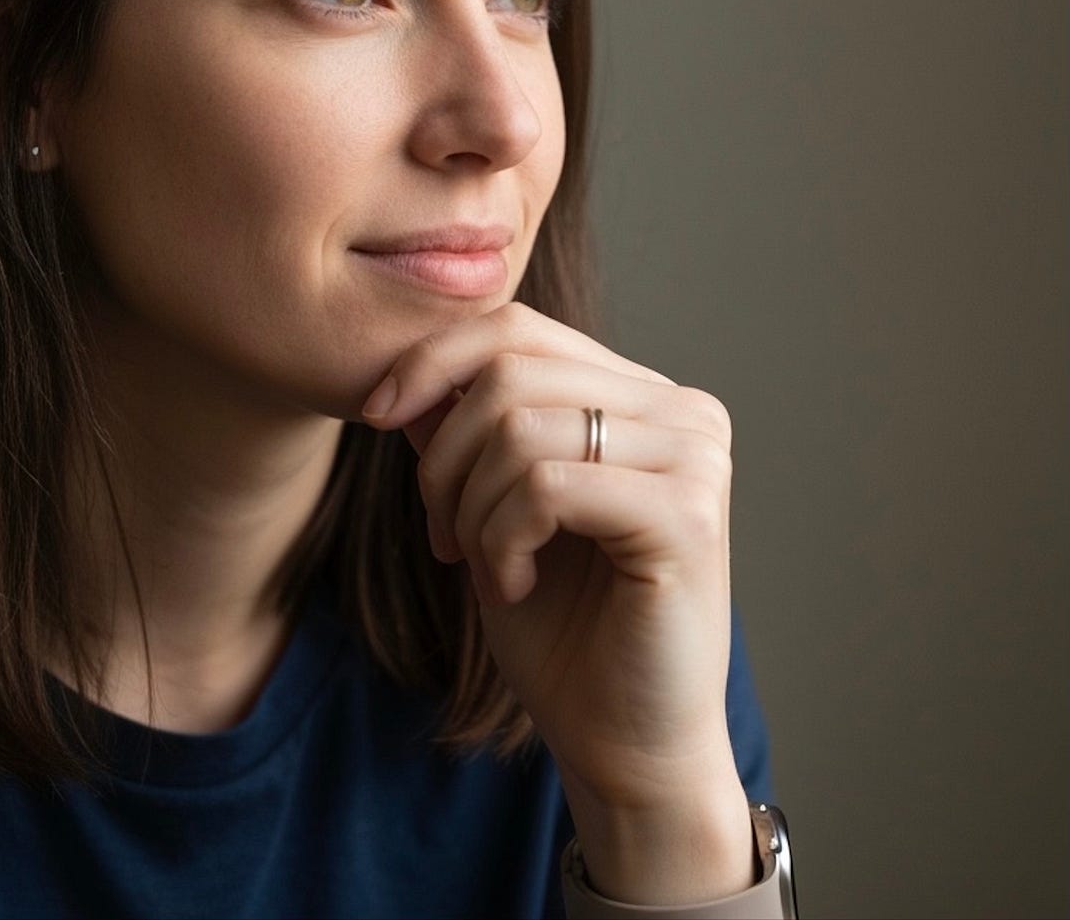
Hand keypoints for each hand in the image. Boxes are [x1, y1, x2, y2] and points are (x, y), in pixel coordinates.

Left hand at [360, 301, 744, 821]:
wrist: (623, 742)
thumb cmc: (562, 625)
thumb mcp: (491, 506)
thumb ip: (465, 431)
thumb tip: (408, 374)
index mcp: (641, 394)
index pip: (518, 329)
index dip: (432, 360)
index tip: (374, 415)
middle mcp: (681, 409)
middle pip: (510, 370)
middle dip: (446, 456)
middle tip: (444, 534)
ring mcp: (695, 456)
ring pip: (520, 427)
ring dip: (471, 508)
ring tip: (485, 566)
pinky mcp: (690, 514)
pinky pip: (546, 487)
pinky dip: (502, 539)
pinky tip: (513, 584)